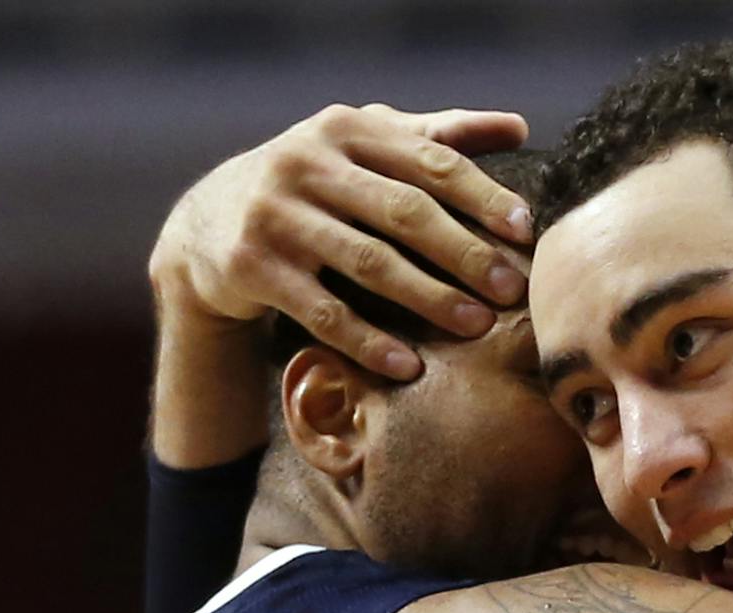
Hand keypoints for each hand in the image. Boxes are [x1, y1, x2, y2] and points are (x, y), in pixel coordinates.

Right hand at [148, 102, 535, 380]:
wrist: (206, 225)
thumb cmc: (313, 185)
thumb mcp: (363, 149)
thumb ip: (435, 137)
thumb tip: (518, 126)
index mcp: (345, 129)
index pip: (428, 160)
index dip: (481, 195)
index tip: (526, 230)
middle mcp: (306, 164)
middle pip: (404, 211)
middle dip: (465, 252)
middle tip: (512, 289)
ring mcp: (275, 215)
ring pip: (368, 262)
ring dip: (428, 297)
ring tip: (476, 325)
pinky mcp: (251, 266)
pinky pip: (322, 311)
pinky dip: (368, 340)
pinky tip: (408, 366)